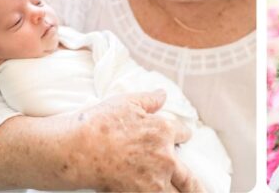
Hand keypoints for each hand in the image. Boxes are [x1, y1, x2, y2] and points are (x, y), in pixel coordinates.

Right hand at [66, 90, 203, 191]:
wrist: (78, 149)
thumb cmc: (99, 123)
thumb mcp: (126, 102)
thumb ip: (149, 100)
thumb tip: (162, 95)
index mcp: (164, 131)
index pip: (183, 134)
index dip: (181, 136)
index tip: (180, 139)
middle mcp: (165, 157)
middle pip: (189, 177)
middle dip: (196, 185)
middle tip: (201, 190)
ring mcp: (155, 179)